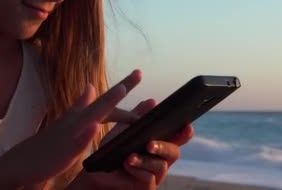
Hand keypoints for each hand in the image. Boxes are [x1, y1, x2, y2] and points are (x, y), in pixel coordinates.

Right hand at [0, 70, 142, 188]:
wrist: (23, 161)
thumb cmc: (49, 144)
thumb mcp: (67, 121)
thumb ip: (80, 104)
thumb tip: (91, 86)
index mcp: (80, 115)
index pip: (106, 98)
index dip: (123, 87)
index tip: (139, 73)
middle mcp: (77, 119)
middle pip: (103, 101)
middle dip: (121, 88)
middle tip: (139, 73)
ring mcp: (70, 133)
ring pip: (92, 115)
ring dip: (107, 102)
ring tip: (122, 89)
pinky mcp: (63, 149)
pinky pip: (76, 141)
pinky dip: (85, 133)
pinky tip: (94, 126)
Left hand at [70, 100, 194, 189]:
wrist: (95, 174)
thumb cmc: (111, 153)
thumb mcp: (123, 132)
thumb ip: (137, 118)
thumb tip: (152, 101)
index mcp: (158, 146)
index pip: (176, 138)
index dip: (184, 133)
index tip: (187, 125)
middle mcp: (159, 161)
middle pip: (174, 152)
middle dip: (165, 146)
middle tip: (150, 143)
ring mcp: (154, 176)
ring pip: (161, 166)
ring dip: (146, 159)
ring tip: (130, 156)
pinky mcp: (146, 188)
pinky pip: (149, 179)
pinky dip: (138, 170)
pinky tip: (127, 164)